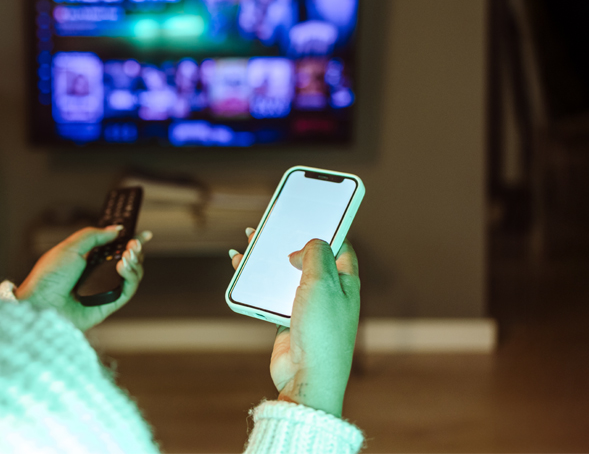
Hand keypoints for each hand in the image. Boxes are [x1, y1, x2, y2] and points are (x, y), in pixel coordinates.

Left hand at [16, 225, 151, 331]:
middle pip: (128, 261)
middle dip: (135, 250)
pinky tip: (123, 267)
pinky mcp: (109, 304)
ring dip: (134, 262)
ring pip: (131, 275)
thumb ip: (94, 235)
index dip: (130, 241)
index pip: (114, 249)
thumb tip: (116, 229)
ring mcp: (104, 290)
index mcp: (88, 260)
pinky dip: (131, 277)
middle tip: (134, 244)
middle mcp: (98, 275)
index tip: (142, 234)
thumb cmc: (49, 277)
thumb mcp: (70, 247)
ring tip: (127, 255)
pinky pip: (128, 291)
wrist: (42, 304)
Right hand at [230, 228, 360, 416]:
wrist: (308, 376)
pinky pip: (270, 295)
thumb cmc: (323, 331)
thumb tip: (300, 249)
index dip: (325, 226)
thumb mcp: (323, 281)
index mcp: (346, 281)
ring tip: (251, 240)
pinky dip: (256, 281)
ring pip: (285, 274)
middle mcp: (328, 292)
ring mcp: (307, 307)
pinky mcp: (287, 321)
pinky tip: (242, 269)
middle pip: (306, 257)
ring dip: (268, 258)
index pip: (339, 244)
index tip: (309, 211)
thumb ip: (315, 253)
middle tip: (272, 222)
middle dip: (289, 239)